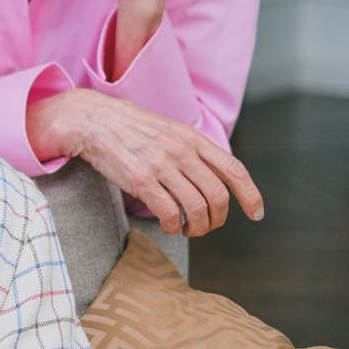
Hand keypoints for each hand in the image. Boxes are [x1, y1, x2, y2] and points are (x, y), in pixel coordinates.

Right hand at [27, 89, 263, 235]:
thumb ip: (192, 150)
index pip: (233, 170)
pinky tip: (168, 225)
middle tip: (207, 225)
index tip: (256, 213)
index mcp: (191, 138)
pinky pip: (168, 212)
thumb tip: (215, 177)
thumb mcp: (168, 129)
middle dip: (218, 219)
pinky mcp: (140, 180)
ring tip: (188, 229)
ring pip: (196, 208)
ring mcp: (161, 165)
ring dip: (197, 227)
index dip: (250, 195)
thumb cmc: (129, 128)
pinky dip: (172, 225)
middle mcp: (180, 150)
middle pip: (217, 196)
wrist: (92, 119)